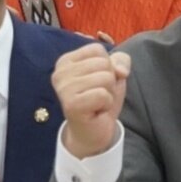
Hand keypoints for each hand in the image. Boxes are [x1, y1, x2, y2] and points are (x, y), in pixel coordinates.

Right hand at [53, 43, 130, 158]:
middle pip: (103, 63)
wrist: (93, 131)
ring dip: (108, 93)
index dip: (107, 66)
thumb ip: (121, 60)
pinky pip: (103, 94)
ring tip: (96, 103)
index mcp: (65, 61)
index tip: (96, 82)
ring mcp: (63, 89)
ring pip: (105, 78)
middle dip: (109, 81)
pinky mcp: (71, 104)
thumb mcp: (114, 73)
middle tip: (97, 95)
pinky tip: (96, 111)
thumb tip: (121, 71)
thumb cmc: (100, 100)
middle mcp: (59, 72)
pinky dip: (106, 104)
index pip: (97, 50)